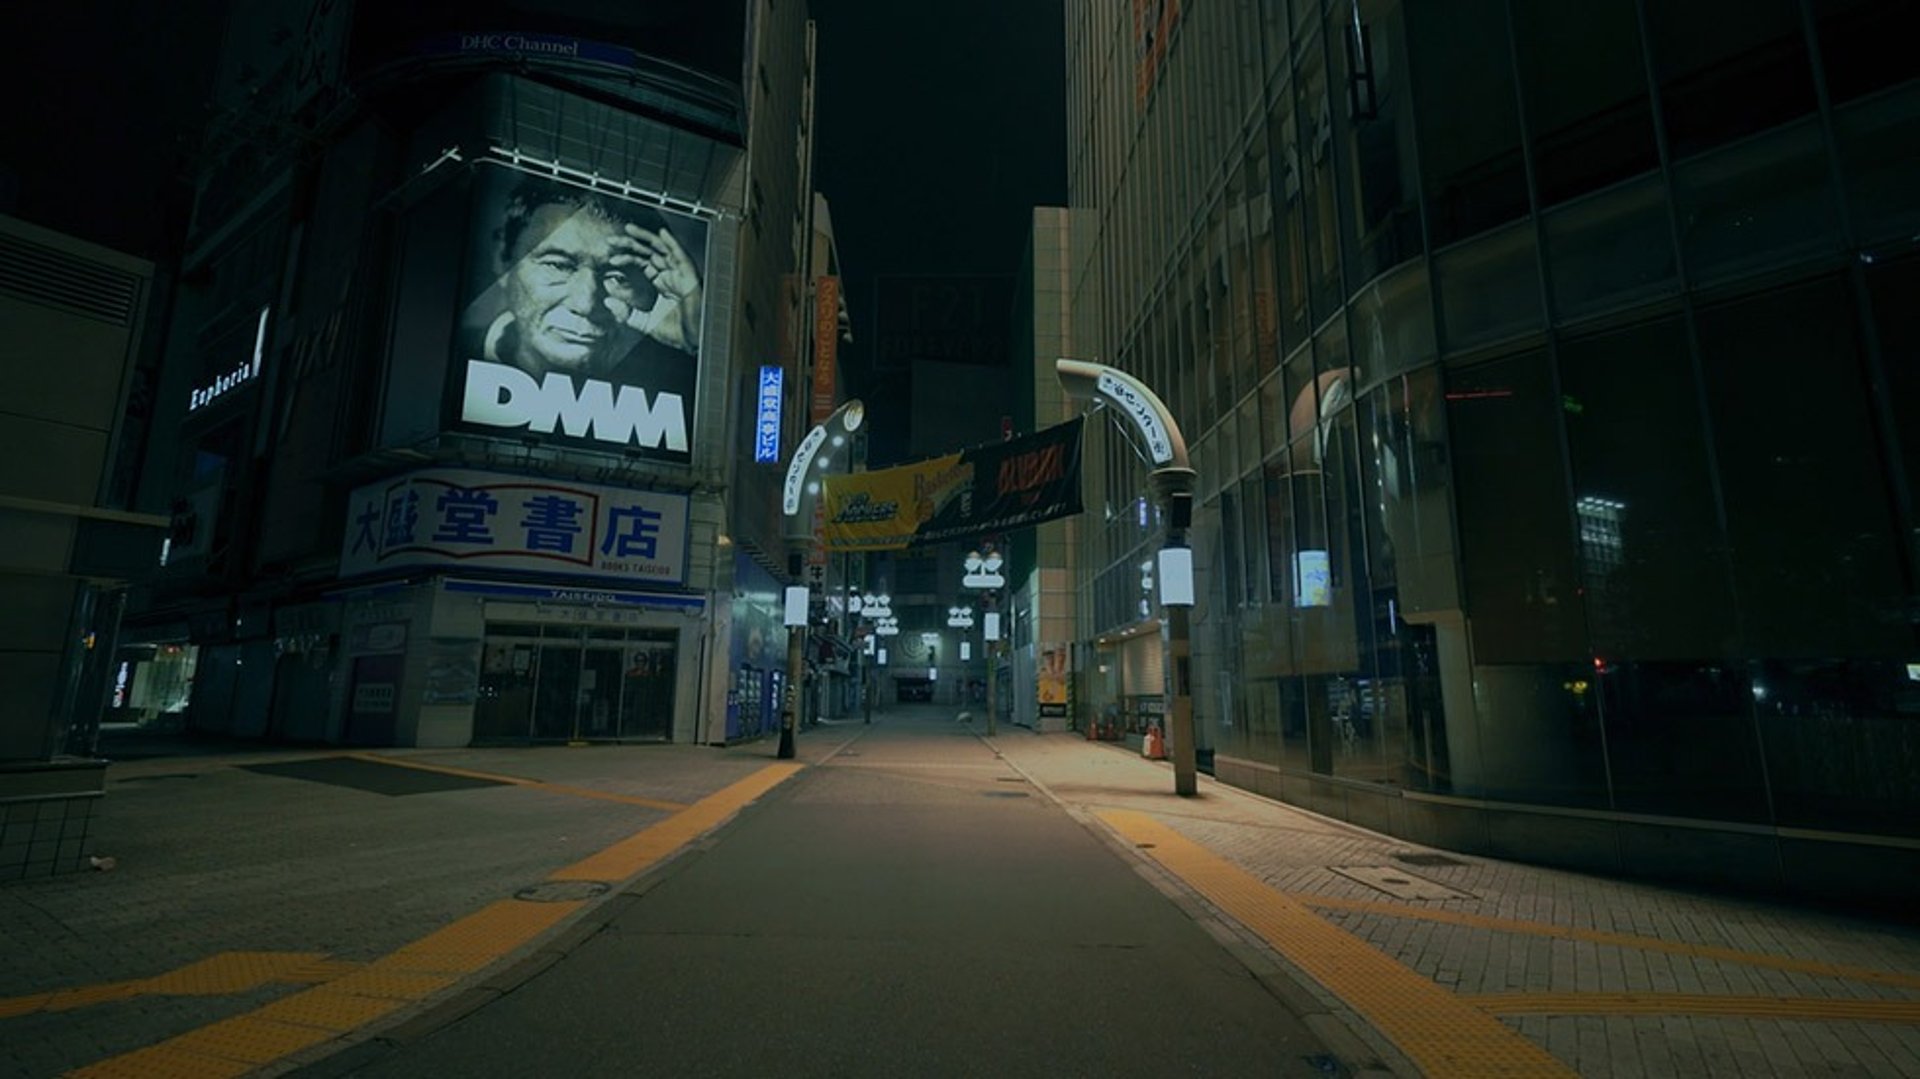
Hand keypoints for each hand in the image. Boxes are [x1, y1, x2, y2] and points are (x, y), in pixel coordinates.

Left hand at [608, 224, 702, 352]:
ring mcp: (680, 274)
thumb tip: (608, 301)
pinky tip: (661, 233)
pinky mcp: (690, 276)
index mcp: (662, 283)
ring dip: (645, 238)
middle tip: (611, 241)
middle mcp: (670, 275)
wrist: (695, 341)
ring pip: (661, 248)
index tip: (610, 258)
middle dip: (629, 244)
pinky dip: (672, 243)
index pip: (642, 262)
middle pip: (648, 252)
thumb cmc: (677, 333)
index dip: (626, 257)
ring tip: (628, 230)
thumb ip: (626, 313)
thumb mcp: (644, 323)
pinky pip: (681, 255)